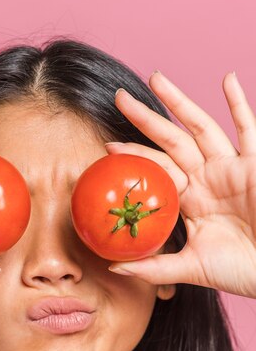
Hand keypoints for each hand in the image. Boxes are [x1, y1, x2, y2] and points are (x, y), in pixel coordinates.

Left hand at [105, 70, 255, 298]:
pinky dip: (239, 105)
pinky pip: (249, 130)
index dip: (134, 157)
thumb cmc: (238, 270)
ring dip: (179, 103)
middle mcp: (207, 178)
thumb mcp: (190, 268)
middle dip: (145, 119)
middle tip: (119, 98)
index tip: (108, 147)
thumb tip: (114, 267)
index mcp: (190, 199)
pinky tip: (228, 79)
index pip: (156, 170)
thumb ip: (154, 268)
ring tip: (155, 80)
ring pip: (201, 128)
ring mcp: (231, 168)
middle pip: (171, 140)